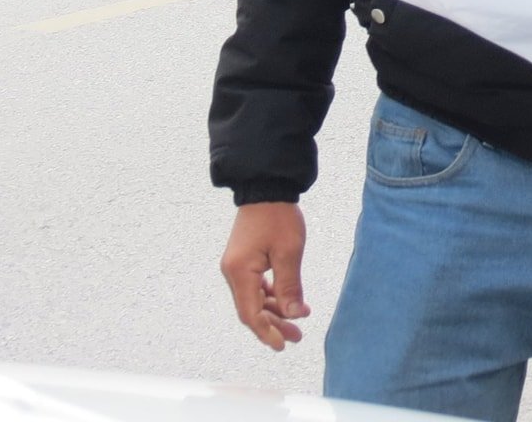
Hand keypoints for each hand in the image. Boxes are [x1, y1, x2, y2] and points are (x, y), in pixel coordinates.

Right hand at [220, 202, 309, 349]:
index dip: (266, 332)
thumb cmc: (278, 216)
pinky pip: (256, 287)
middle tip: (296, 337)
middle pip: (252, 309)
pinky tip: (290, 301)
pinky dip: (272, 296)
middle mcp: (233, 272)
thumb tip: (292, 314)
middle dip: (274, 325)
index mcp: (240, 272)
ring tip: (299, 320)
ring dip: (275, 311)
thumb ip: (289, 286)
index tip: (282, 344)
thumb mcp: (289, 252)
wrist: (266, 188)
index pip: (250, 313)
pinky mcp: (244, 261)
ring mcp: (237, 267)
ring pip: (254, 299)